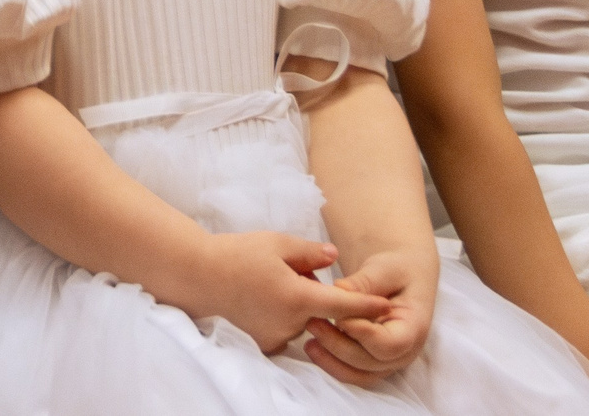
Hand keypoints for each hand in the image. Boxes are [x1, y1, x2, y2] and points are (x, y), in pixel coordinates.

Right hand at [179, 232, 390, 354]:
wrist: (199, 276)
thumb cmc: (238, 255)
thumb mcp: (278, 244)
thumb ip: (311, 253)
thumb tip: (334, 258)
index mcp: (298, 297)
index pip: (344, 306)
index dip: (368, 306)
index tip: (389, 306)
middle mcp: (291, 323)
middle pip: (321, 311)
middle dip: (316, 293)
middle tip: (291, 270)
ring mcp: (276, 337)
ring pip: (303, 321)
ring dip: (299, 305)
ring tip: (271, 281)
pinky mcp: (264, 344)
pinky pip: (286, 330)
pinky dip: (283, 316)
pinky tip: (263, 297)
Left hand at [304, 247, 435, 385]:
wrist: (401, 279)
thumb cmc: (396, 271)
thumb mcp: (384, 268)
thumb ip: (365, 281)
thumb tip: (339, 289)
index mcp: (414, 327)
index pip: (390, 344)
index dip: (363, 334)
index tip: (338, 316)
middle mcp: (405, 352)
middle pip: (370, 362)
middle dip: (338, 344)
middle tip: (312, 322)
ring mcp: (388, 362)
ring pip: (358, 374)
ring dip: (331, 359)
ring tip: (308, 340)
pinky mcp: (372, 364)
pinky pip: (351, 373)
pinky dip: (331, 364)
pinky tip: (312, 347)